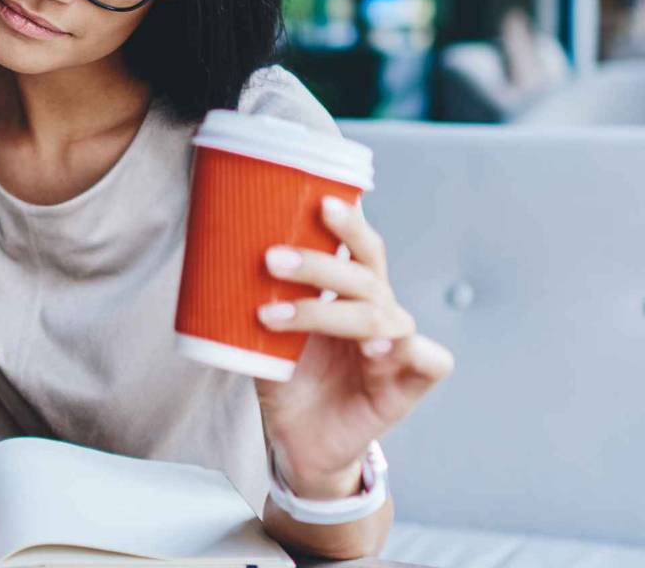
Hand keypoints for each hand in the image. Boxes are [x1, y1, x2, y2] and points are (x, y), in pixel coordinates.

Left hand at [253, 196, 453, 498]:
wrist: (297, 444)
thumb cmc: (288, 382)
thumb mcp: (264, 335)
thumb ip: (255, 300)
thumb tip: (214, 254)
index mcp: (352, 293)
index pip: (360, 246)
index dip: (348, 222)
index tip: (319, 201)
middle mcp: (378, 312)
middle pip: (365, 275)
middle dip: (319, 264)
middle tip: (272, 258)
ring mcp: (397, 347)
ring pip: (379, 315)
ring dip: (325, 311)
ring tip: (275, 315)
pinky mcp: (409, 384)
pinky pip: (429, 359)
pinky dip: (404, 349)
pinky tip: (372, 349)